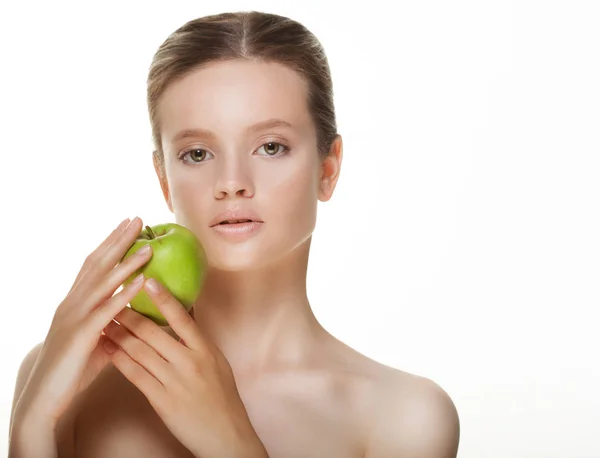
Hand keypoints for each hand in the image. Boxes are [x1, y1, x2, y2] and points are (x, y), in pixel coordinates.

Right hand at [14, 217, 152, 426]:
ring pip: (104, 282)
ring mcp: (76, 317)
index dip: (110, 244)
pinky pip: (108, 309)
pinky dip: (126, 292)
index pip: (93, 265)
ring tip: (149, 247)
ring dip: (128, 262)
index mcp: (74, 303)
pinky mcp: (82, 334)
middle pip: (98, 264)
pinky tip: (142, 280)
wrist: (45, 399)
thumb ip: (111, 325)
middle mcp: (72, 304)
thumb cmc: (71, 370)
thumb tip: (132, 317)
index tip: (126, 226)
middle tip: (138, 219)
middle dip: (119, 240)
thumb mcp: (95, 341)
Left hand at [102, 278, 268, 457]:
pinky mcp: (161, 400)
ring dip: (119, 335)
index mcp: (205, 350)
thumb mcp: (218, 363)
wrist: (225, 434)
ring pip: (140, 351)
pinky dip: (119, 360)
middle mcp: (189, 362)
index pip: (182, 318)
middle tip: (112, 300)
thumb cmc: (223, 398)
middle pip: (153, 333)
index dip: (164, 298)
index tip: (148, 280)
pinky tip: (109, 349)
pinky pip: (135, 375)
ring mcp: (174, 381)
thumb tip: (185, 319)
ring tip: (104, 322)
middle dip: (129, 315)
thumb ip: (199, 343)